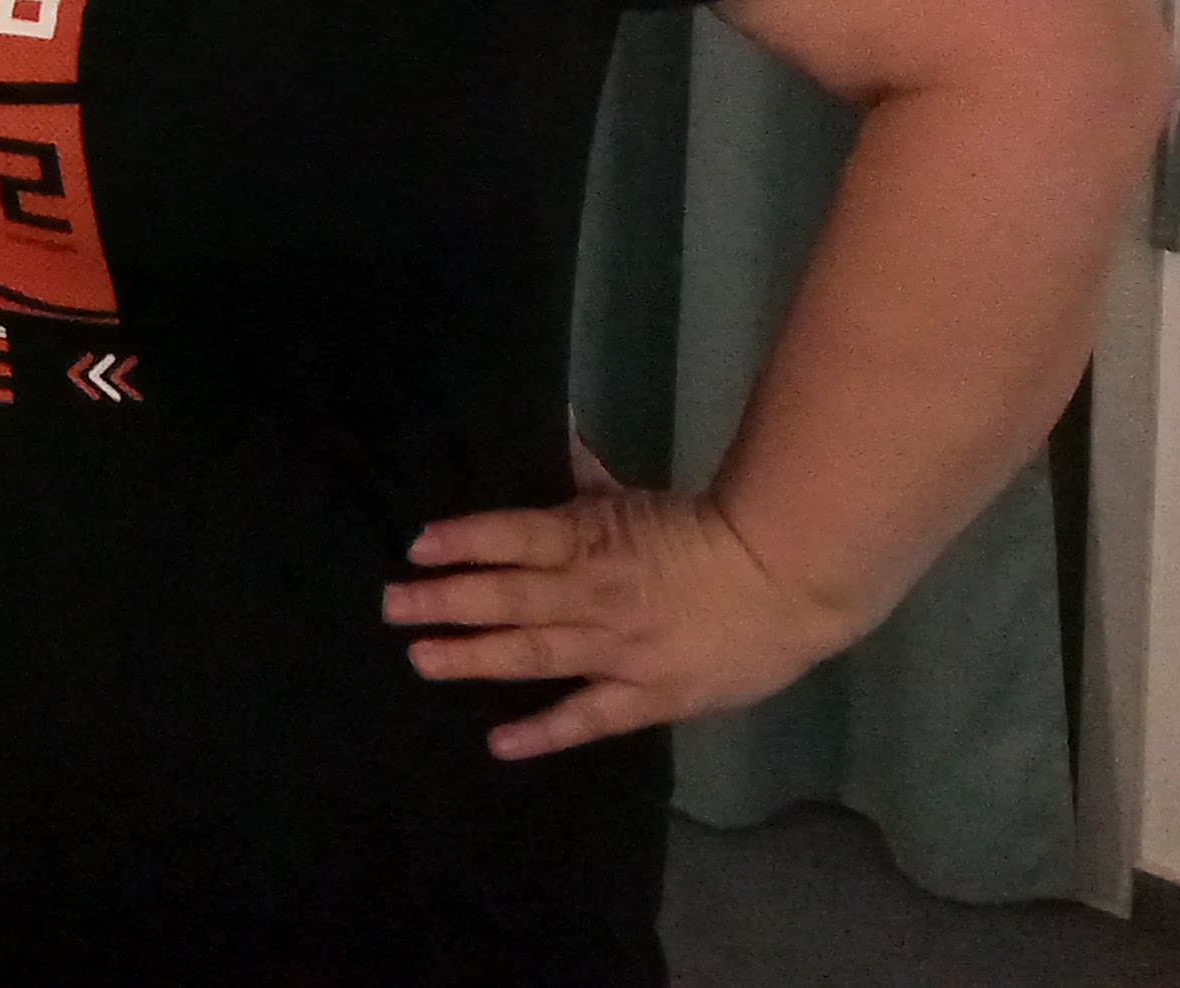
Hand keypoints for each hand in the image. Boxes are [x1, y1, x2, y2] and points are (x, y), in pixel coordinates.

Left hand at [382, 435, 862, 758]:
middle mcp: (594, 596)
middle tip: (391, 604)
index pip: (513, 536)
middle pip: (507, 597)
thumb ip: (587, 482)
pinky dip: (544, 732)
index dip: (463, 540)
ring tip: (420, 658)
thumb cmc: (709, 531)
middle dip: (444, 600)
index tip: (416, 544)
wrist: (788, 581)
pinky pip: (588, 718)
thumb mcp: (637, 498)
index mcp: (592, 540)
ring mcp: (618, 651)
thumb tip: (553, 436)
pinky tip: (498, 743)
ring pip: (532, 654)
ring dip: (472, 656)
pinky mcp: (650, 696)